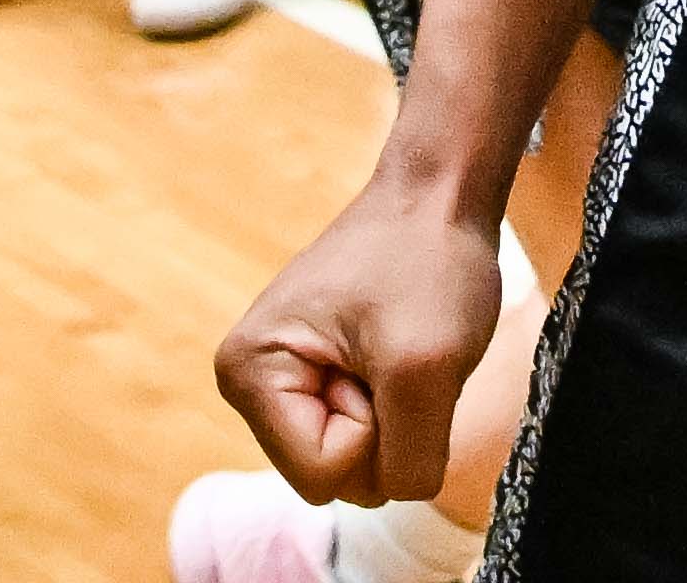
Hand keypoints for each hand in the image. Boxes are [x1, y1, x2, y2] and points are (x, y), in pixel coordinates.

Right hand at [220, 187, 507, 507]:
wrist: (438, 196)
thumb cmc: (427, 264)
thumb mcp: (429, 369)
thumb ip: (411, 458)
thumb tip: (397, 491)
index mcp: (248, 373)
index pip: (325, 477)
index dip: (376, 430)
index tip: (384, 358)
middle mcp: (249, 382)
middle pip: (335, 478)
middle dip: (384, 427)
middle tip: (393, 353)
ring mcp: (282, 381)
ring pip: (355, 463)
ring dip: (395, 416)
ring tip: (394, 349)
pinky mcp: (317, 376)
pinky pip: (366, 434)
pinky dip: (397, 404)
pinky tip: (393, 352)